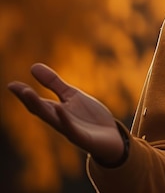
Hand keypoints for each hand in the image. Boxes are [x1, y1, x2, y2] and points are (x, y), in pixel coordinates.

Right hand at [7, 63, 124, 164]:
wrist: (112, 138)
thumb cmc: (89, 117)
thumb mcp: (72, 96)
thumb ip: (54, 84)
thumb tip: (33, 66)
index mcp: (57, 111)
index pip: (37, 103)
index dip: (24, 94)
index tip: (11, 85)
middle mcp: (60, 121)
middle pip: (42, 111)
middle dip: (30, 100)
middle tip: (18, 88)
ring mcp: (71, 130)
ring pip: (53, 119)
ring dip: (41, 108)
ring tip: (28, 93)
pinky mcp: (83, 138)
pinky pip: (72, 129)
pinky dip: (65, 119)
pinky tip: (59, 107)